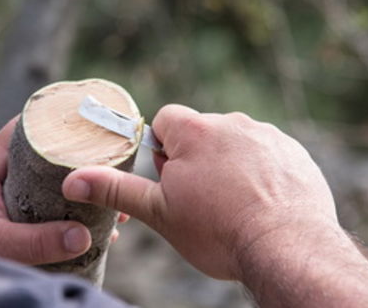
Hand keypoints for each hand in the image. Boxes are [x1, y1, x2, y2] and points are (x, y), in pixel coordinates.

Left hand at [0, 117, 124, 264]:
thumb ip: (35, 241)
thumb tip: (84, 236)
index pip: (31, 123)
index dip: (65, 124)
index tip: (98, 132)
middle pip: (48, 147)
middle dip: (83, 160)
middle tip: (117, 169)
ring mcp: (7, 184)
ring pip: (52, 174)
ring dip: (81, 187)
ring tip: (114, 201)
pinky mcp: (13, 205)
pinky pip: (48, 197)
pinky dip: (71, 207)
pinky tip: (96, 223)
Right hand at [61, 105, 339, 279]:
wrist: (287, 248)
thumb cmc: (219, 231)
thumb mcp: (160, 213)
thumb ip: (117, 190)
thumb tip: (72, 179)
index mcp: (195, 131)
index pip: (166, 120)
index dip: (162, 150)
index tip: (170, 178)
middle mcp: (233, 123)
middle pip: (202, 133)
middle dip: (197, 158)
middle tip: (200, 199)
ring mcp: (268, 137)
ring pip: (237, 144)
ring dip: (230, 165)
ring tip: (234, 205)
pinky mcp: (295, 154)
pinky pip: (269, 157)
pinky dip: (263, 175)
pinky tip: (261, 205)